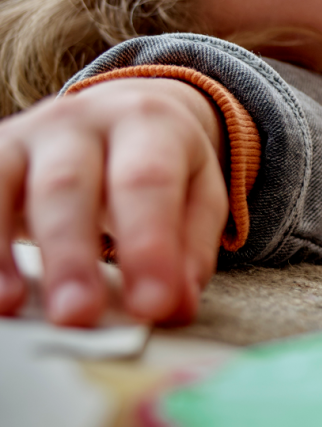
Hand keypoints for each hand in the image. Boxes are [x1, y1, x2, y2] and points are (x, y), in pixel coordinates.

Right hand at [0, 79, 227, 327]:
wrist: (119, 110)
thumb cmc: (161, 165)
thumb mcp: (196, 194)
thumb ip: (190, 248)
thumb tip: (175, 306)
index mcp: (148, 122)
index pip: (148, 181)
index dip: (148, 244)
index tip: (152, 305)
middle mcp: (82, 120)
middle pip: (69, 184)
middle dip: (72, 254)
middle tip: (78, 315)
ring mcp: (27, 134)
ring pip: (4, 182)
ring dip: (3, 250)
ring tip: (11, 305)